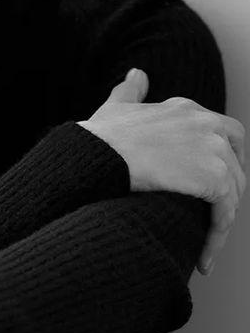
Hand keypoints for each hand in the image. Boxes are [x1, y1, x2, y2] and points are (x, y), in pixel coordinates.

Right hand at [78, 68, 245, 275]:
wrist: (97, 156)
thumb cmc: (98, 139)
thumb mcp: (116, 109)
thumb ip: (129, 92)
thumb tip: (136, 74)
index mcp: (184, 108)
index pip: (218, 131)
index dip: (217, 158)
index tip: (205, 183)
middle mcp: (205, 122)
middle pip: (235, 157)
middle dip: (229, 186)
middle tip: (212, 215)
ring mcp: (213, 148)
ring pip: (232, 190)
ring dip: (220, 220)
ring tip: (204, 246)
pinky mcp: (216, 177)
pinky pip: (225, 213)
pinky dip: (217, 237)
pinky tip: (204, 258)